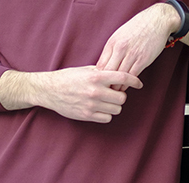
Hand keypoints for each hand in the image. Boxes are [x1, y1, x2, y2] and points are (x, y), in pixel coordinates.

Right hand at [0, 66, 141, 122]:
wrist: (49, 90)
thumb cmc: (69, 77)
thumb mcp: (87, 70)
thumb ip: (104, 72)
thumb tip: (121, 73)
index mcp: (96, 76)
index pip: (123, 78)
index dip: (135, 81)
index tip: (139, 84)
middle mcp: (95, 91)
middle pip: (122, 97)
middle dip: (120, 95)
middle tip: (114, 93)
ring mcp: (91, 105)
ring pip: (117, 109)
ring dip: (114, 105)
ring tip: (106, 100)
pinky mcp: (87, 116)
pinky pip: (107, 118)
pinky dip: (106, 114)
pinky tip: (100, 108)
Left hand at [96, 3, 177, 87]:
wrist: (156, 20)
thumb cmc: (137, 27)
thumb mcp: (119, 35)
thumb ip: (111, 49)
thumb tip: (104, 65)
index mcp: (112, 43)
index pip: (100, 66)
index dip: (99, 77)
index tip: (101, 82)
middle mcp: (120, 48)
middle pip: (108, 73)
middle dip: (106, 84)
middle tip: (106, 91)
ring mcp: (132, 54)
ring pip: (120, 76)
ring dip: (117, 86)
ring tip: (116, 91)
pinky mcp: (143, 59)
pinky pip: (132, 76)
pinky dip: (128, 83)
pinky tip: (127, 86)